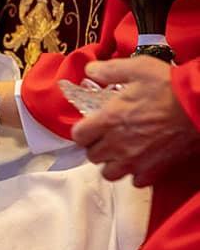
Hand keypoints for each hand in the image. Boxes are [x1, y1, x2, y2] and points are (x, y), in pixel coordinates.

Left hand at [71, 56, 199, 186]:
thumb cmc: (170, 87)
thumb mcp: (137, 68)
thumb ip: (109, 70)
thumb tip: (91, 70)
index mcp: (109, 120)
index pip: (78, 136)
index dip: (83, 131)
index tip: (90, 126)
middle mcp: (118, 144)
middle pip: (92, 156)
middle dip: (96, 146)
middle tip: (107, 136)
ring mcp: (135, 160)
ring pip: (110, 173)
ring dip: (112, 163)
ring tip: (121, 151)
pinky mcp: (154, 171)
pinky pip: (135, 181)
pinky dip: (136, 173)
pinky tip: (142, 160)